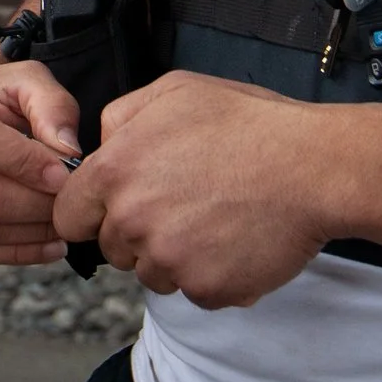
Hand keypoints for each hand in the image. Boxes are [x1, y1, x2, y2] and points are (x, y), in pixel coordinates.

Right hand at [0, 61, 82, 264]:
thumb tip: (67, 151)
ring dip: (30, 233)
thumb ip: (52, 106)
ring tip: (63, 225)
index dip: (26, 164)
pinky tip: (45, 245)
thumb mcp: (24, 81)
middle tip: (70, 206)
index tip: (65, 177)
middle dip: (36, 206)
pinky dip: (13, 253)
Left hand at [53, 71, 381, 308]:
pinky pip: (195, 291)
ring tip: (215, 217)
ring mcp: (169, 261)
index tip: (115, 207)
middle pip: (113, 248)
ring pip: (153, 273)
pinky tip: (236, 239)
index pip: (69, 216)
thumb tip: (99, 144)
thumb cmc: (248, 124)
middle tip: (183, 203)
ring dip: (174, 255)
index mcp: (115, 172)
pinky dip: (213, 273)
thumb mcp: (174, 91)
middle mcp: (133, 222)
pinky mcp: (207, 290)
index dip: (90, 212)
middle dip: (138, 232)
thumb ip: (120, 117)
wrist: (312, 167)